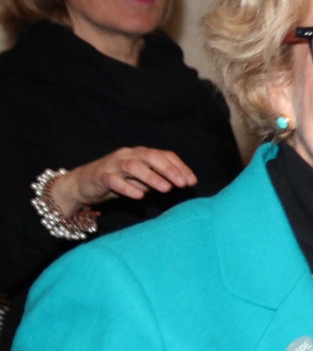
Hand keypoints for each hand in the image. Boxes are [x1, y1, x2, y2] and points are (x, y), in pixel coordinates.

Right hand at [55, 148, 197, 214]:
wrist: (82, 184)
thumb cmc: (117, 180)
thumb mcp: (140, 179)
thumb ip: (157, 178)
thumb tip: (180, 183)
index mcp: (140, 154)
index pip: (164, 155)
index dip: (180, 167)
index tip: (192, 181)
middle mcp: (127, 155)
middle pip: (151, 156)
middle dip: (169, 170)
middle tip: (182, 184)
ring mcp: (113, 164)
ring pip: (134, 166)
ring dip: (152, 177)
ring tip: (166, 189)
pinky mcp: (100, 176)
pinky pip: (114, 180)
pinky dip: (128, 188)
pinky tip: (140, 196)